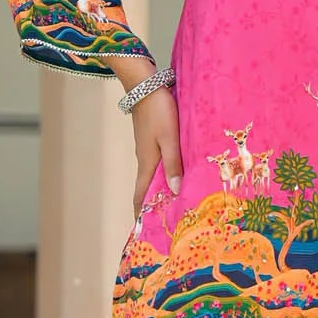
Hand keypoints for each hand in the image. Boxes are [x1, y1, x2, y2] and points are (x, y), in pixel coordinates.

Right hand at [131, 88, 182, 218]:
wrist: (145, 85)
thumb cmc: (158, 110)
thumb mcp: (170, 138)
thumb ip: (173, 163)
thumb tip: (175, 191)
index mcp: (147, 163)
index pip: (140, 196)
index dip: (141, 214)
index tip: (145, 232)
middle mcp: (145, 160)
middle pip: (147, 190)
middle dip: (153, 207)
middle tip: (167, 223)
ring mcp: (148, 150)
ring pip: (154, 177)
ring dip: (161, 192)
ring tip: (176, 205)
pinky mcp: (152, 141)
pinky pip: (158, 165)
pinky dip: (165, 176)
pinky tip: (177, 177)